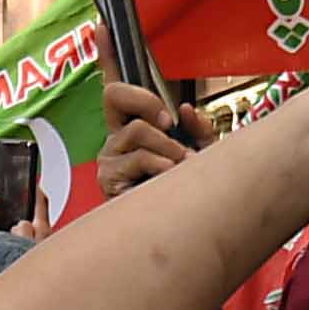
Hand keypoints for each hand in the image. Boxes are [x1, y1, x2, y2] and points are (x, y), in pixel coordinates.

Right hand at [93, 89, 210, 202]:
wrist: (180, 226)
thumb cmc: (183, 191)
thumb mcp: (199, 152)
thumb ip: (197, 129)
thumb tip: (186, 110)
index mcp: (131, 127)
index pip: (116, 94)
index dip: (127, 83)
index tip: (162, 110)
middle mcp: (115, 139)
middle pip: (114, 96)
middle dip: (151, 105)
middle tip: (172, 126)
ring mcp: (109, 157)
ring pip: (137, 129)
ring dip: (167, 145)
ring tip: (180, 163)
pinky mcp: (109, 178)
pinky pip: (139, 158)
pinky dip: (162, 164)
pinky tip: (170, 176)